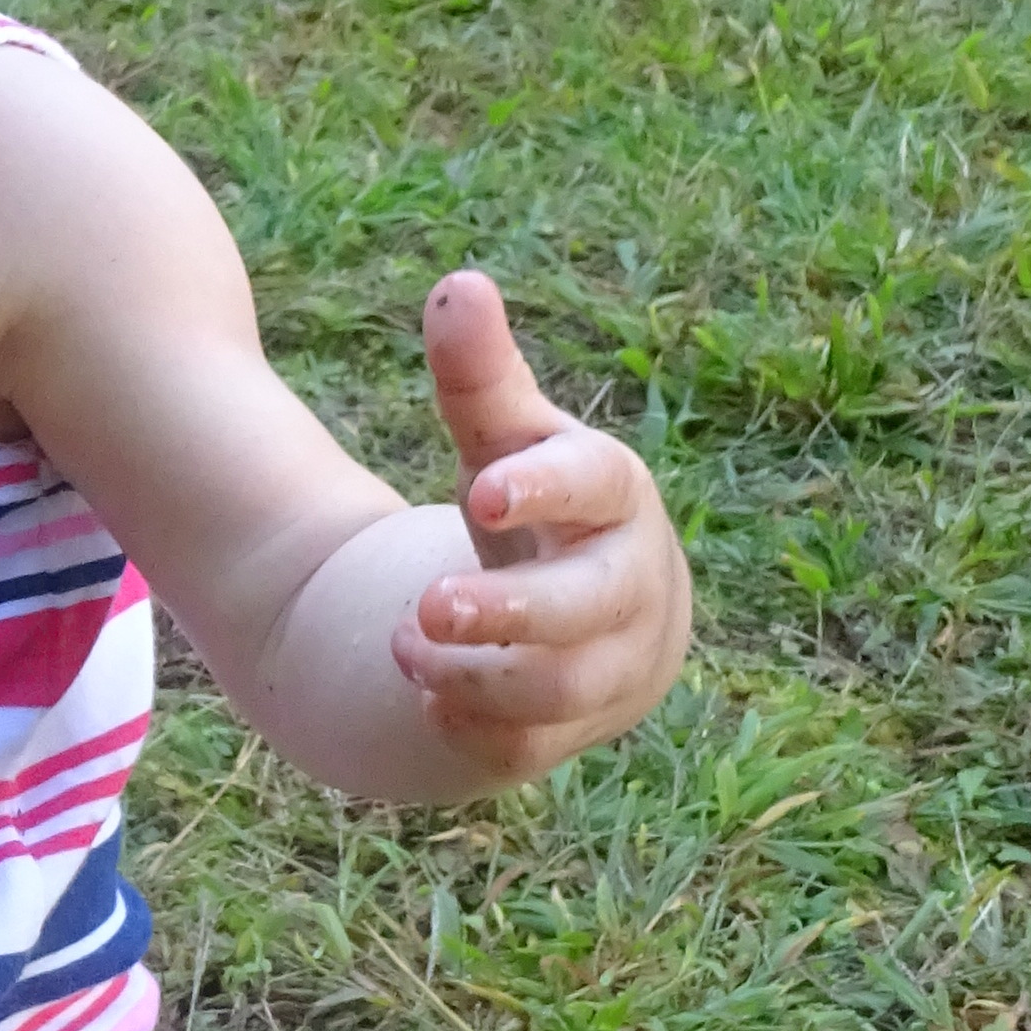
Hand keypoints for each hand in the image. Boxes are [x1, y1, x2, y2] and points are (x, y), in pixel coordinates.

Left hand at [391, 272, 690, 781]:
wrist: (585, 614)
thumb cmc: (537, 506)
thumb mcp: (505, 442)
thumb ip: (479, 376)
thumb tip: (459, 284)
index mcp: (614, 496)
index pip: (598, 486)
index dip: (545, 490)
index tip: (480, 490)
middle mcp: (632, 585)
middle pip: (589, 607)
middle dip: (509, 611)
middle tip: (422, 607)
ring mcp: (614, 665)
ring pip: (561, 687)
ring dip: (475, 671)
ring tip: (399, 644)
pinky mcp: (579, 728)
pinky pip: (535, 746)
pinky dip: (477, 726)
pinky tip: (425, 698)